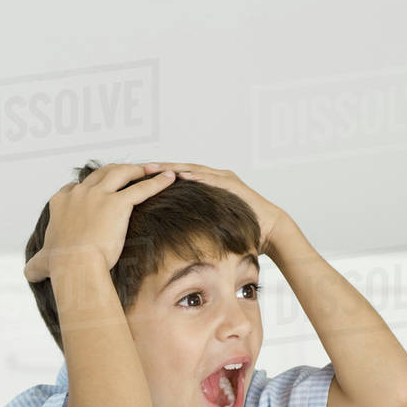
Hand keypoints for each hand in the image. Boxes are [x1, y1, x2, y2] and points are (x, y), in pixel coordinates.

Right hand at [23, 163, 176, 282]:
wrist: (75, 265)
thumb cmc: (60, 265)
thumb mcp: (42, 263)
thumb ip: (35, 264)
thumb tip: (27, 273)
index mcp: (60, 203)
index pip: (72, 188)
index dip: (84, 188)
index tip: (92, 190)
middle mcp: (79, 193)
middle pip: (100, 174)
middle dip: (115, 171)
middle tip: (128, 172)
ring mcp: (99, 196)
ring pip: (121, 173)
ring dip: (136, 169)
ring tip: (150, 170)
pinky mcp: (119, 203)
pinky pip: (142, 188)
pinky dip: (157, 181)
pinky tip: (169, 178)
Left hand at [141, 162, 286, 256]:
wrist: (269, 230)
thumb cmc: (239, 231)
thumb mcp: (210, 226)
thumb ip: (193, 225)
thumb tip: (169, 239)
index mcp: (207, 185)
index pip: (178, 178)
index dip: (157, 177)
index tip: (137, 177)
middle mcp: (214, 177)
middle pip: (181, 169)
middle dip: (160, 168)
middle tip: (138, 167)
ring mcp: (224, 178)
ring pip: (193, 169)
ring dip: (172, 168)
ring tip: (152, 168)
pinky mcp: (232, 184)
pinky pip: (211, 179)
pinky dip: (196, 176)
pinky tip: (180, 175)